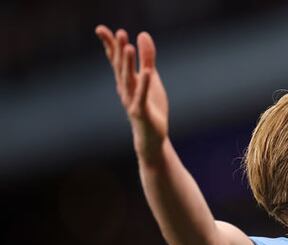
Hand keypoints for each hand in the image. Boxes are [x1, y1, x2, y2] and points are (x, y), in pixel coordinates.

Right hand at [95, 25, 168, 155]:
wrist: (152, 137)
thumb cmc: (150, 107)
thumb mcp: (151, 79)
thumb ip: (147, 58)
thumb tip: (143, 34)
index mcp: (126, 81)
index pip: (115, 60)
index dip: (110, 45)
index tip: (100, 29)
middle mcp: (125, 89)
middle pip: (120, 67)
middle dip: (119, 50)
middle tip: (119, 32)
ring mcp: (131, 101)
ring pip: (128, 80)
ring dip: (128, 64)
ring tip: (128, 47)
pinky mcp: (141, 111)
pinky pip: (142, 96)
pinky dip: (143, 84)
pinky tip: (146, 72)